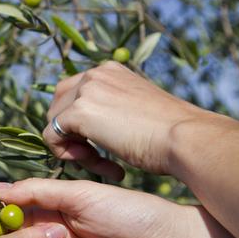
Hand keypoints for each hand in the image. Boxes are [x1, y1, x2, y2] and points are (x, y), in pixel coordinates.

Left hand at [43, 61, 205, 179]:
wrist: (186, 138)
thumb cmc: (171, 134)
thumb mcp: (136, 112)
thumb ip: (110, 110)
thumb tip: (90, 125)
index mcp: (109, 71)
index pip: (72, 94)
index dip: (77, 124)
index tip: (100, 145)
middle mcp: (94, 74)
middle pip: (57, 106)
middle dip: (70, 135)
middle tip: (95, 158)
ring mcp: (85, 90)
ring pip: (54, 123)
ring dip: (73, 149)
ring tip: (102, 165)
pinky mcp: (78, 111)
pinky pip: (52, 137)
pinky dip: (68, 156)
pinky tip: (101, 165)